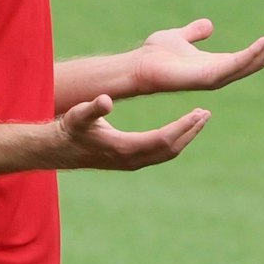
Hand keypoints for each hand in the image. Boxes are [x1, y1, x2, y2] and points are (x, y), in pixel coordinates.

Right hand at [58, 95, 209, 170]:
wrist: (58, 150)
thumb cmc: (68, 129)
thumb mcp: (78, 115)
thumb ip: (92, 108)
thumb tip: (106, 100)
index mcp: (125, 148)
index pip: (164, 138)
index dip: (183, 126)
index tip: (199, 112)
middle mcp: (132, 160)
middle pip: (172, 148)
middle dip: (190, 131)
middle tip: (206, 114)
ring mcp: (132, 163)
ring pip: (168, 153)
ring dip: (185, 136)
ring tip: (199, 119)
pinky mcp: (130, 162)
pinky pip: (160, 153)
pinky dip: (174, 141)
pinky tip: (180, 129)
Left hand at [133, 19, 263, 94]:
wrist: (138, 66)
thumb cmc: (155, 56)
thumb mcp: (180, 37)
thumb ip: (194, 33)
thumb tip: (208, 24)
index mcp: (218, 64)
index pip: (251, 55)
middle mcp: (221, 73)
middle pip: (257, 61)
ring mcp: (216, 77)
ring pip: (251, 64)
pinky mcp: (208, 77)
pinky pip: (235, 65)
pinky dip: (252, 54)